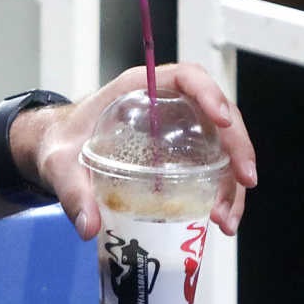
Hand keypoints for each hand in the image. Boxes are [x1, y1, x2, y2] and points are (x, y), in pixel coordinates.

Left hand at [29, 63, 257, 240]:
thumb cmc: (61, 144)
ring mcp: (179, 132)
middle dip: (238, 148)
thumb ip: (72, 191)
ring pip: (222, 147)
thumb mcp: (59, 164)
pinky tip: (219, 220)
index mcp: (140, 90)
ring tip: (226, 219)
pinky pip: (211, 168)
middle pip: (219, 116)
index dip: (210, 93)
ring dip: (234, 181)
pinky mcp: (181, 157)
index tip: (223, 120)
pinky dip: (221, 193)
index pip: (187, 78)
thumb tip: (89, 226)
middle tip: (245, 182)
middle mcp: (168, 106)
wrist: (58, 152)